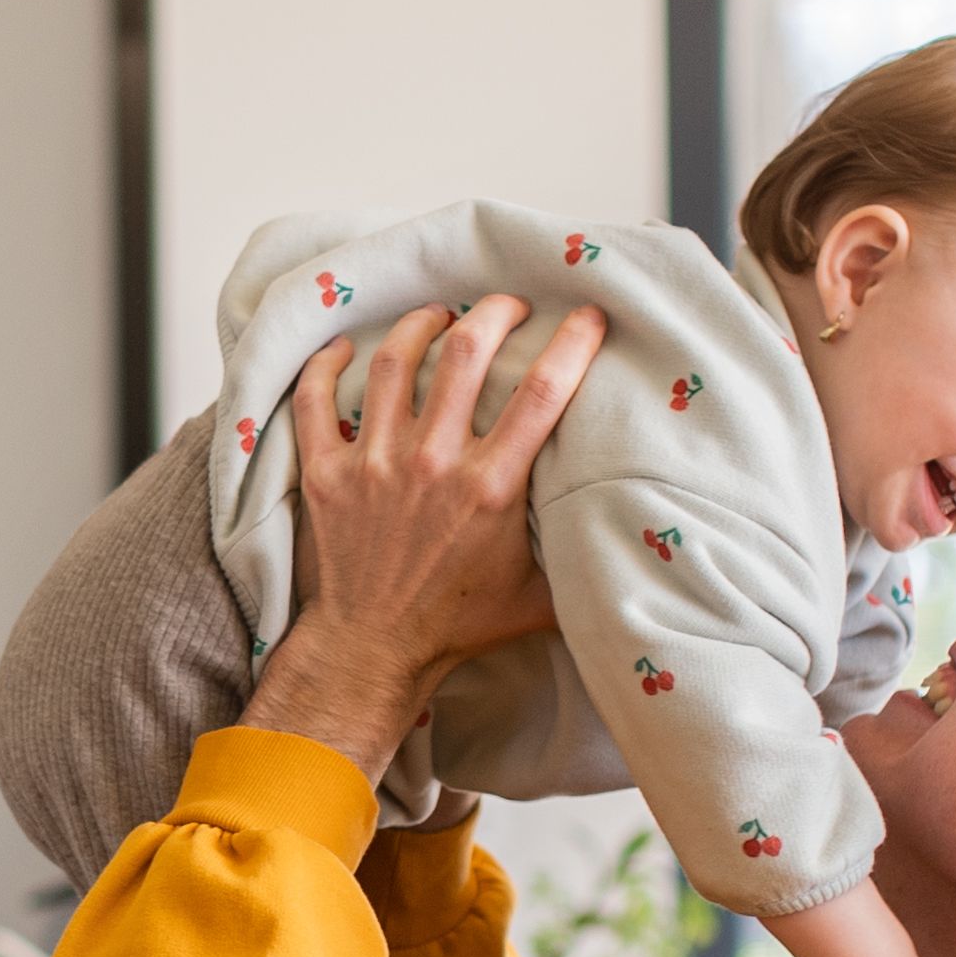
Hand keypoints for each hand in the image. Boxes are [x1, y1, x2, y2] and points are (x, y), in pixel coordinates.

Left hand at [239, 297, 610, 777]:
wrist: (374, 650)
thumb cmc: (460, 623)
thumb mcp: (540, 596)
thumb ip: (582, 556)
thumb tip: (639, 529)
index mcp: (491, 486)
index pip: (543, 391)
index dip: (573, 342)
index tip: (588, 316)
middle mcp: (431, 464)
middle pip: (465, 353)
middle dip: (494, 313)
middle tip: (507, 306)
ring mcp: (374, 463)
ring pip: (396, 361)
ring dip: (421, 324)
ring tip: (439, 315)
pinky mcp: (328, 473)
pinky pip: (317, 399)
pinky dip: (327, 365)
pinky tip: (345, 347)